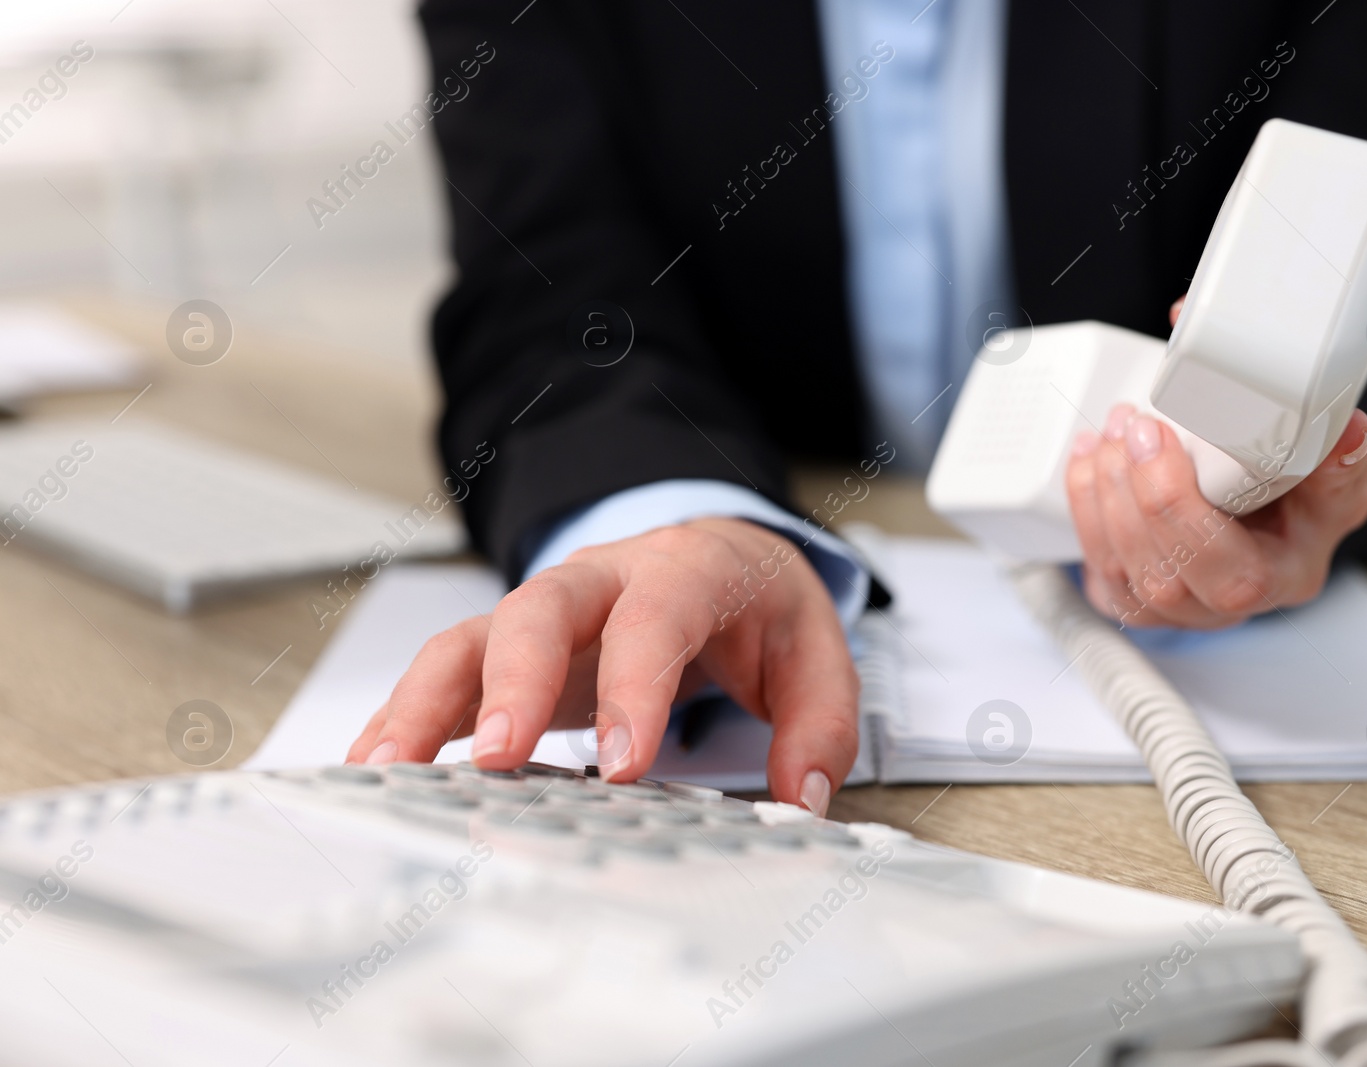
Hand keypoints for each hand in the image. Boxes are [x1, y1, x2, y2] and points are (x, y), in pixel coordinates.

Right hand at [345, 518, 857, 814]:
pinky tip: (376, 767)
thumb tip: (800, 797)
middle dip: (513, 681)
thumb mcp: (813, 649)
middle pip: (539, 610)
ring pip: (471, 638)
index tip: (623, 765)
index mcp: (684, 571)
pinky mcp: (509, 649)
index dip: (634, 686)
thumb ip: (819, 722)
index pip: (653, 617)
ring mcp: (544, 613)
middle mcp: (601, 581)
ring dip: (426, 702)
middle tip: (498, 757)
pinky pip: (446, 673)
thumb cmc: (754, 602)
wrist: (716, 551)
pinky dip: (405, 717)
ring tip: (391, 769)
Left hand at [1065, 297, 1366, 628]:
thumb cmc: (1302, 505)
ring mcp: (1173, 610)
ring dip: (1100, 494)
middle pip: (1160, 575)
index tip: (1158, 436)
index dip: (1175, 505)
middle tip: (1128, 427)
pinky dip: (1084, 506)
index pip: (1222, 570)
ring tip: (1109, 433)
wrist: (1272, 515)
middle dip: (1129, 492)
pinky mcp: (1132, 598)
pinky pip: (1096, 567)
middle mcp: (1221, 607)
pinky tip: (1090, 459)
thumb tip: (1347, 430)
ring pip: (1117, 571)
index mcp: (1277, 580)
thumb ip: (1340, 460)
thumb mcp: (1337, 481)